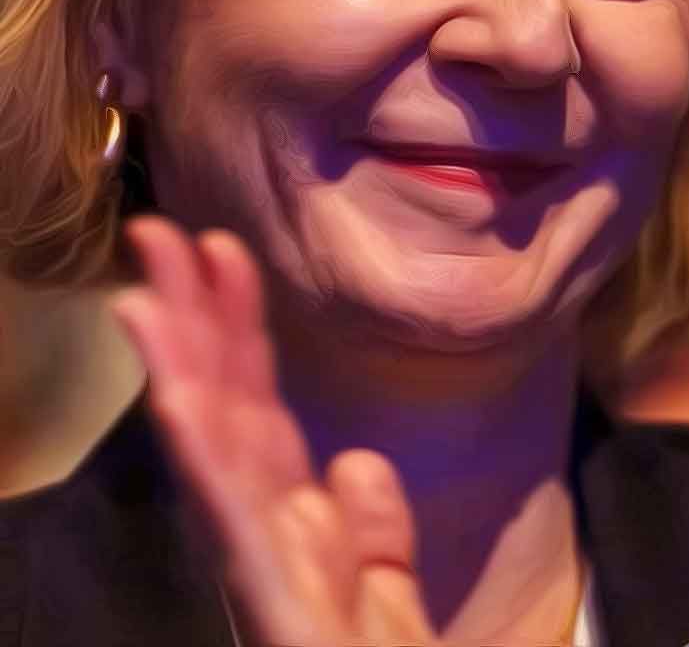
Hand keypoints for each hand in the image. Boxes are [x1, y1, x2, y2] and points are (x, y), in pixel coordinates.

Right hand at [111, 215, 436, 646]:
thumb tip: (356, 459)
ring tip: (147, 288)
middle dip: (194, 325)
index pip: (260, 417)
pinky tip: (181, 395)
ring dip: (180, 369)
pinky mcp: (278, 611)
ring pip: (216, 454)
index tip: (223, 253)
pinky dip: (205, 455)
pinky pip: (238, 524)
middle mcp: (269, 545)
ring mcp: (266, 577)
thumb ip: (375, 538)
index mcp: (297, 536)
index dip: (240, 337)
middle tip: (162, 231)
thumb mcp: (390, 608)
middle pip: (228, 416)